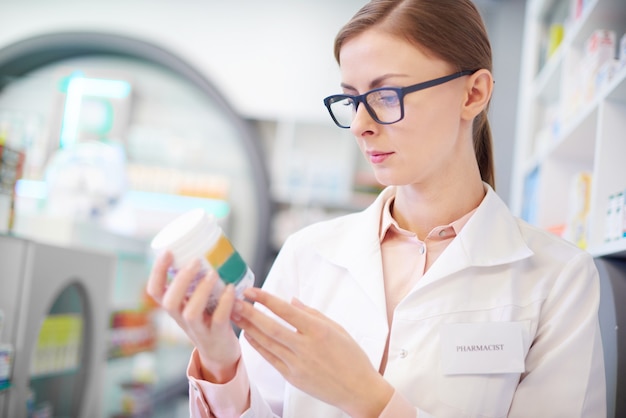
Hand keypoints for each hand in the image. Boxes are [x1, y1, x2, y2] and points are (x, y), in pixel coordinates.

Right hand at [146, 251, 240, 382]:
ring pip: (191, 312)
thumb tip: (204, 248)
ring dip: (201, 291)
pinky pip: (218, 319)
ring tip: (213, 274)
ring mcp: (198, 329)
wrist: (220, 354)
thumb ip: (194, 282)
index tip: (168, 251)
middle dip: (180, 280)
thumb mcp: (194, 301)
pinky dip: (225, 303)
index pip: (155, 291)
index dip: (157, 272)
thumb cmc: (208, 319)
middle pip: (169, 302)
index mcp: (175, 307)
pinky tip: (231, 289)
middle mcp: (181, 319)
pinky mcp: (217, 335)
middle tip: (196, 260)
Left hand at [232, 288, 393, 417]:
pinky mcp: (293, 377)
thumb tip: (291, 301)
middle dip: (249, 313)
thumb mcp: (337, 328)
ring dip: (249, 328)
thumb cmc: (352, 357)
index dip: (266, 299)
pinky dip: (258, 346)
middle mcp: (306, 347)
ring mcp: (297, 364)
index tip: (251, 291)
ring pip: (267, 343)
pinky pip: (270, 359)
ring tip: (234, 315)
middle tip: (233, 301)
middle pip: (270, 327)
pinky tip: (248, 336)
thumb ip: (312, 314)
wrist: (358, 390)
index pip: (286, 311)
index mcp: (319, 331)